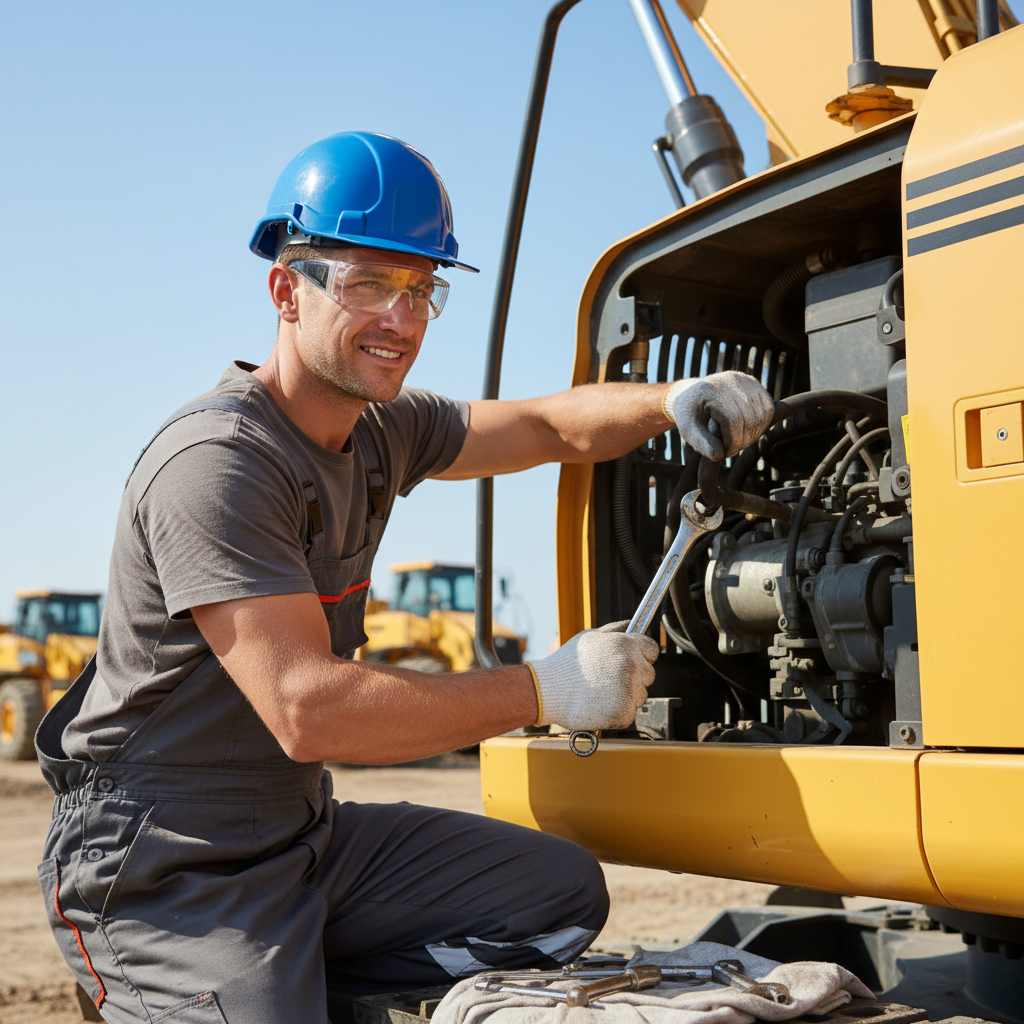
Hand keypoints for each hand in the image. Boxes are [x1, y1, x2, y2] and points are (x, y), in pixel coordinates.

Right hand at [527, 621, 658, 730]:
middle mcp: (630, 666)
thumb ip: (616, 630)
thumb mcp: (590, 636)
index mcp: (625, 645)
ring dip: (627, 695)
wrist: (548, 690)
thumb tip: (632, 625)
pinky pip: (630, 713)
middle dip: (634, 677)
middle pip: (648, 674)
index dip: (641, 656)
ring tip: (601, 691)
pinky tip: (601, 704)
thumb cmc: (566, 664)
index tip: (630, 661)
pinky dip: (618, 712)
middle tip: (608, 679)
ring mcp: (628, 690)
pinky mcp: (623, 712)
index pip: (652, 650)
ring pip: (641, 695)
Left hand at [664, 371, 774, 460]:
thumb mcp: (687, 430)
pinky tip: (746, 431)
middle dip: (743, 440)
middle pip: (750, 418)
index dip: (732, 442)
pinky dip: (761, 424)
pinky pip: (768, 409)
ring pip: (763, 414)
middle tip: (730, 449)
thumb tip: (720, 455)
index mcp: (712, 390)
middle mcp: (731, 380)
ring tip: (737, 441)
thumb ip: (701, 444)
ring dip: (753, 434)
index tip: (723, 452)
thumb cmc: (689, 414)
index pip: (734, 421)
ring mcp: (745, 380)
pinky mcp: (754, 383)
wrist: (690, 394)